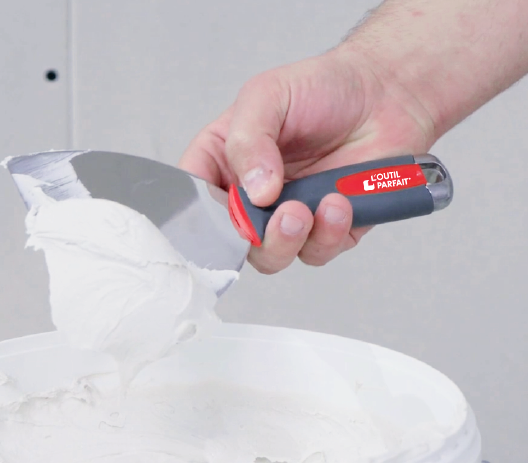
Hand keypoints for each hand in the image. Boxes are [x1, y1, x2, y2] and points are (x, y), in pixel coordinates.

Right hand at [179, 47, 435, 273]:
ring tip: (308, 209)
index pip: (194, 199)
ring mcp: (287, 217)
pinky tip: (339, 203)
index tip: (221, 213)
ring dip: (286, 241)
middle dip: (250, 236)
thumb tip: (254, 192)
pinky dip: (327, 235)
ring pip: (270, 257)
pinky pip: (316, 253)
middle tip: (278, 213)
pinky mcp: (325, 232)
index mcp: (223, 163)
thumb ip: (248, 139)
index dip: (199, 216)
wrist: (385, 94)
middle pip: (230, 240)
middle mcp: (250, 196)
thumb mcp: (268, 95)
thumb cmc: (323, 88)